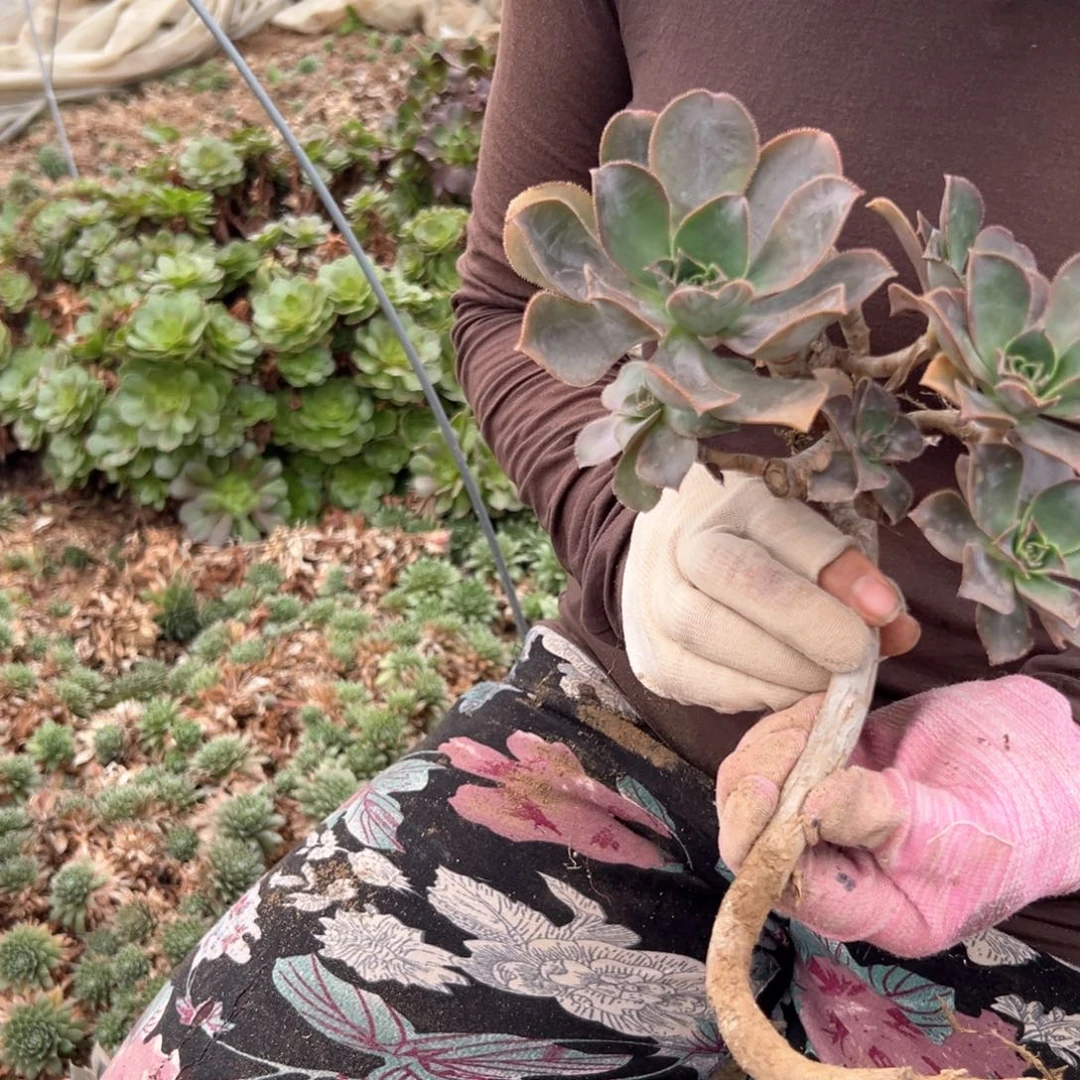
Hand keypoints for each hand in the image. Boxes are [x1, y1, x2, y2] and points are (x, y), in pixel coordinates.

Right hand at [621, 463, 919, 713]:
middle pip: (744, 585)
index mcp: (731, 501)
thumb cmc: (764, 550)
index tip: (887, 610)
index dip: (838, 572)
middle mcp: (681, 548)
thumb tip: (900, 632)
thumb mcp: (812, 541)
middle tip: (860, 656)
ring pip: (721, 644)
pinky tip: (790, 684)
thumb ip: (854, 578)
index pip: (783, 531)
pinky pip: (716, 690)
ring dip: (794, 672)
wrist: (675, 561)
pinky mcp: (658, 664)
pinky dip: (767, 694)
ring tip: (831, 674)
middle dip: (814, 629)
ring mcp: (657, 607)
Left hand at [716, 676, 1079, 956]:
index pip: (789, 888)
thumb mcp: (967, 832)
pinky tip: (823, 705)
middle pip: (756, 834)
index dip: (765, 842)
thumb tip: (812, 809)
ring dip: (772, 745)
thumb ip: (893, 823)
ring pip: (758, 786)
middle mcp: (837, 866)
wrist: (1048, 762)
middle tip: (795, 737)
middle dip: (758, 783)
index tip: (776, 788)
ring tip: (817, 717)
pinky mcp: (829, 765)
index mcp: (871, 907)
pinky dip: (790, 722)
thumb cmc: (1024, 816)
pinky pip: (782, 748)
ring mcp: (828, 812)